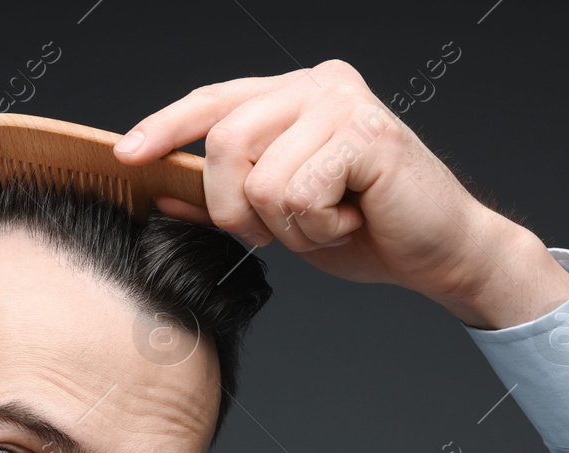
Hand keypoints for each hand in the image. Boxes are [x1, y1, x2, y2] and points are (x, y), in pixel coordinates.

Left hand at [114, 59, 568, 324]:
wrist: (441, 252)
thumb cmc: (368, 230)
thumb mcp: (279, 217)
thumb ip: (225, 198)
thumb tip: (163, 196)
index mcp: (294, 94)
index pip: (213, 101)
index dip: (166, 128)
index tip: (127, 155)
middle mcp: (317, 85)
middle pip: (223, 142)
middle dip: (234, 208)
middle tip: (279, 232)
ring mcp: (342, 103)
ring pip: (259, 178)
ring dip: (286, 225)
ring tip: (329, 220)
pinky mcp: (365, 134)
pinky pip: (297, 194)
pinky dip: (317, 227)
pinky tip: (352, 218)